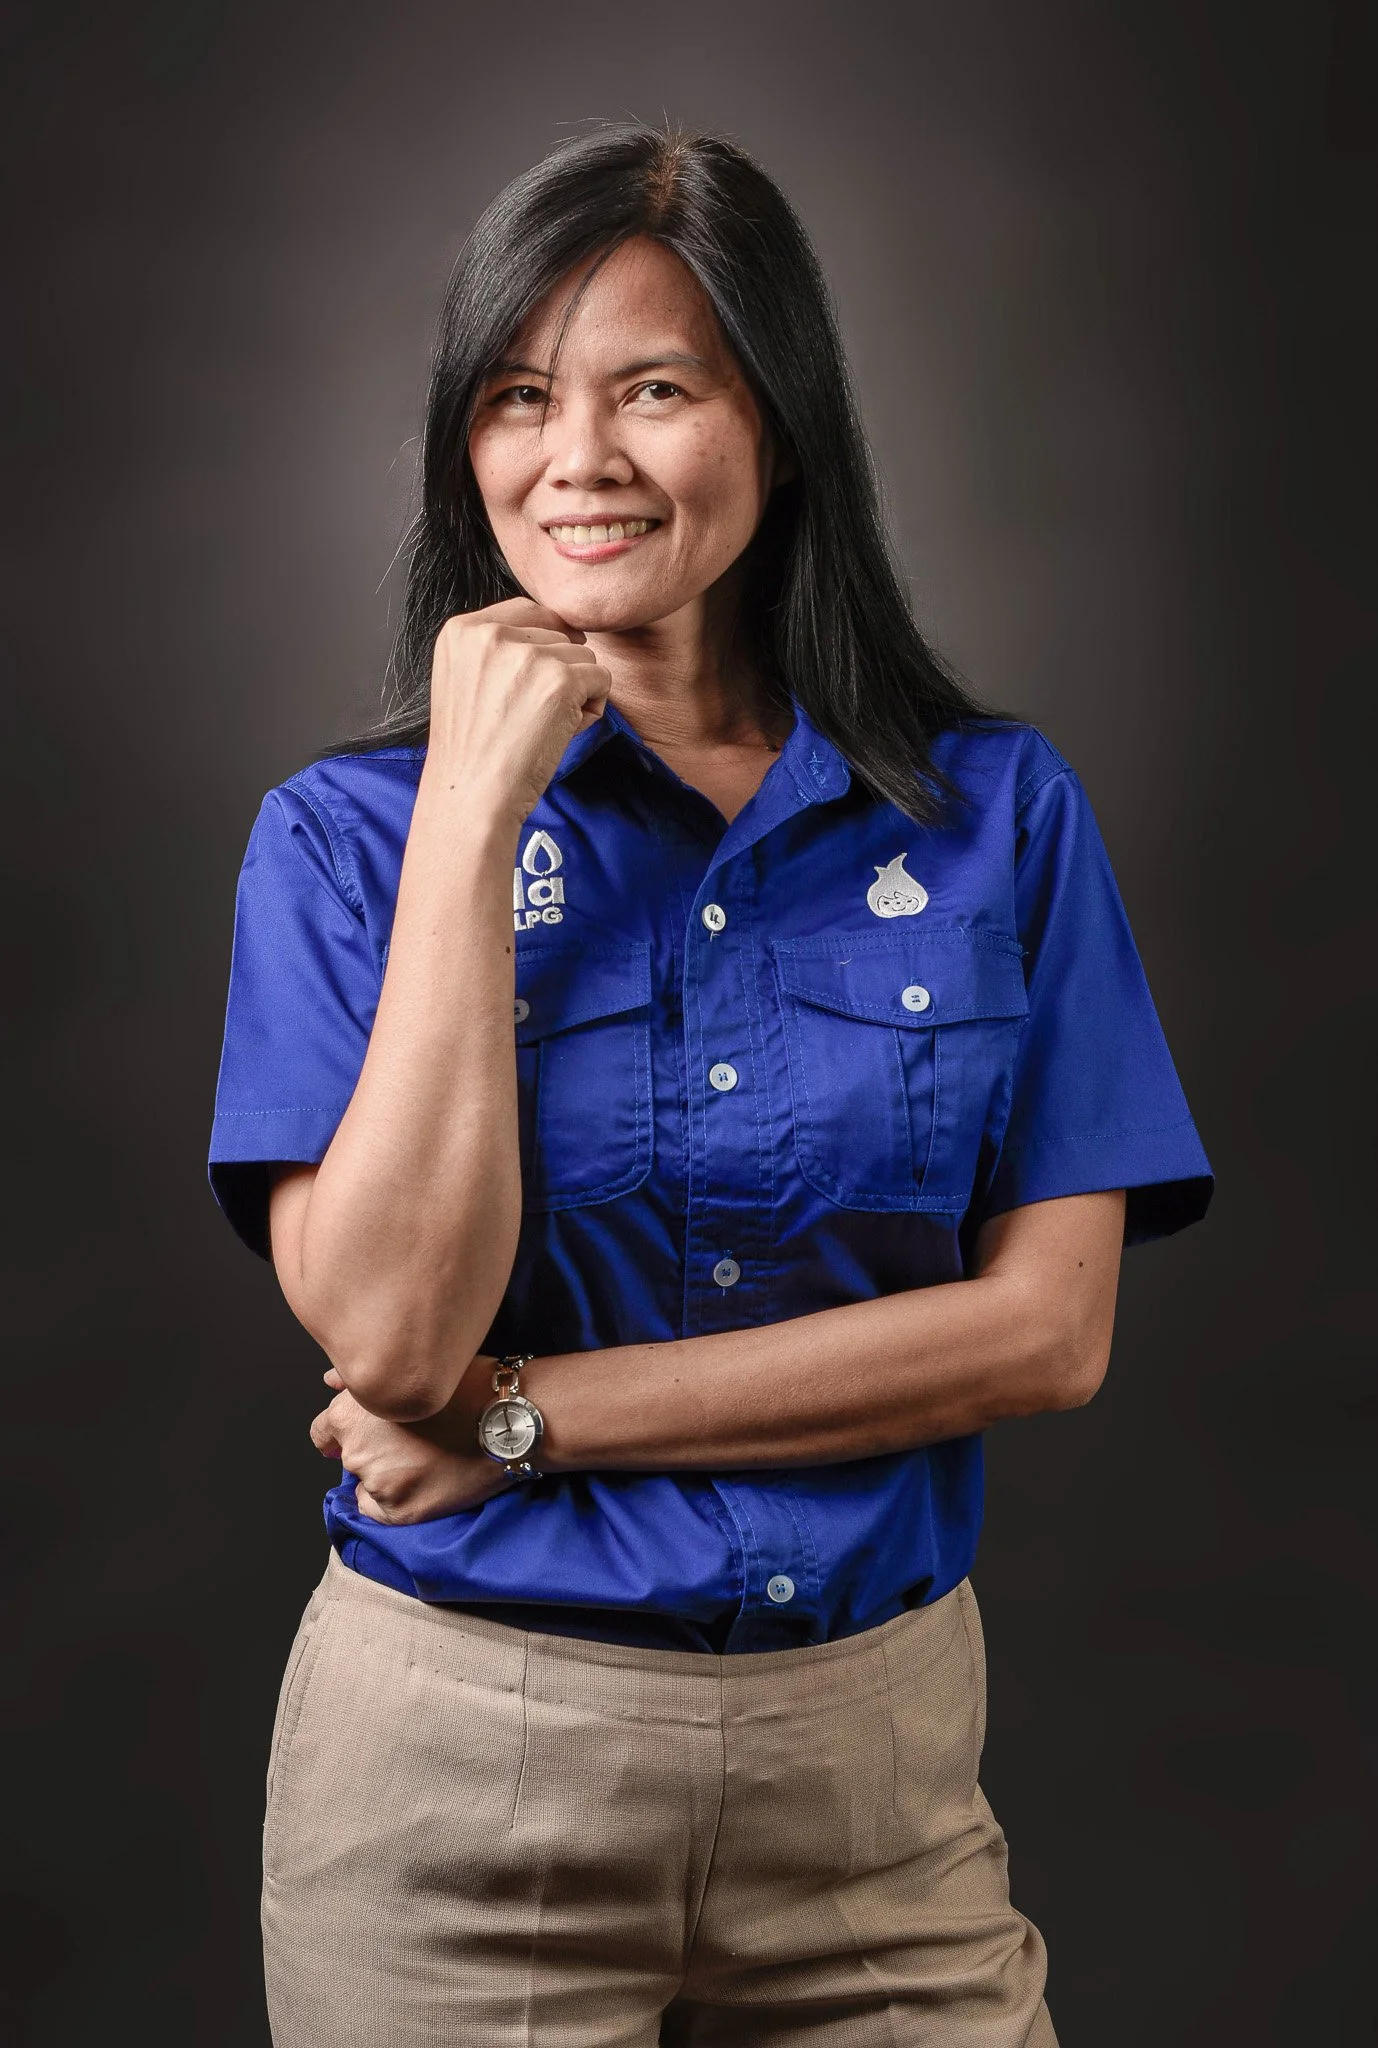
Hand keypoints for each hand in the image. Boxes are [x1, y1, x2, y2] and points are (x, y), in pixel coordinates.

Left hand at [308, 1359, 513, 1522]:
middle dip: (373, 1449)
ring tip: (426, 1457)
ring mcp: (378, 1482)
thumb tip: (331, 1383)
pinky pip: (379, 1510)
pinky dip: (395, 1500)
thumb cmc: (466, 1386)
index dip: (344, 1433)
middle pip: (351, 1456)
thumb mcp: (413, 1370)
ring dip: (387, 1473)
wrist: (507, 1418)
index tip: (363, 1436)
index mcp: (351, 1411)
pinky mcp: (400, 1510)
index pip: (323, 1432)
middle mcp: (357, 1448)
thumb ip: (361, 1379)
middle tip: (411, 1440)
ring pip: (367, 1483)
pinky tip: (424, 1479)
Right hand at [423, 597, 611, 825]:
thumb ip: (499, 651)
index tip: (543, 671)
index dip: (547, 639)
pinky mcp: (560, 680)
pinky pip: (601, 679)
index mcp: (463, 631)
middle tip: (531, 715)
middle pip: (558, 634)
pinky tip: (562, 732)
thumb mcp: (465, 681)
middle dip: (559, 671)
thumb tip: (562, 631)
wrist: (471, 795)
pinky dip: (592, 708)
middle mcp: (493, 635)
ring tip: (543, 726)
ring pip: (583, 656)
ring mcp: (528, 655)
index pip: (527, 610)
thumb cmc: (472, 751)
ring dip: (577, 691)